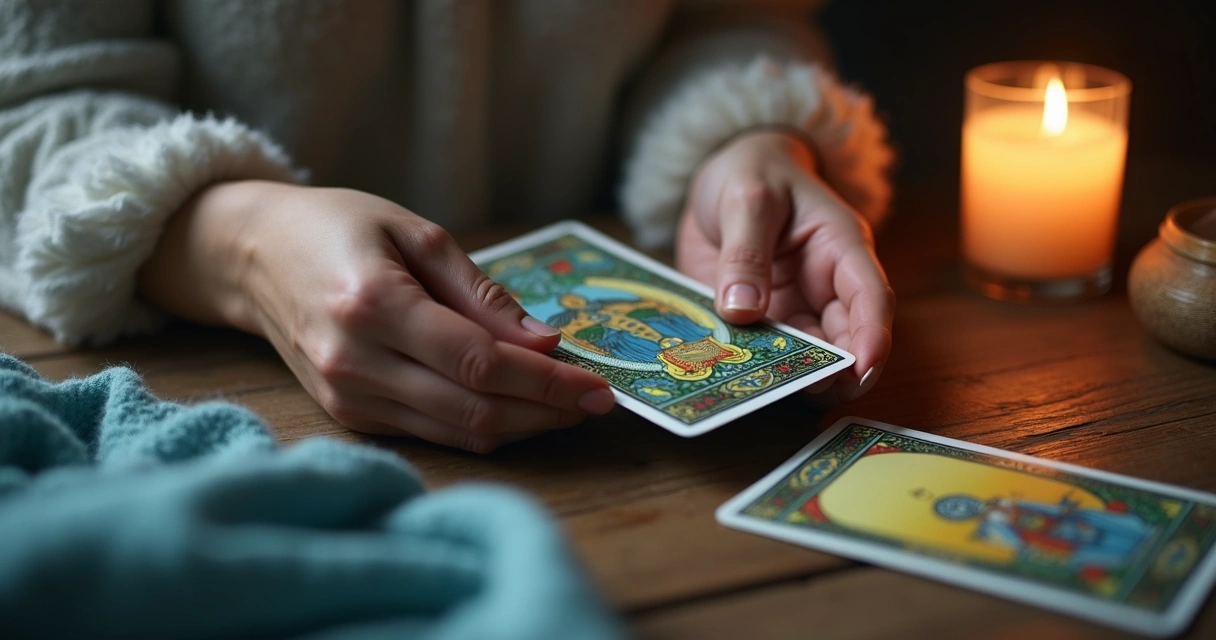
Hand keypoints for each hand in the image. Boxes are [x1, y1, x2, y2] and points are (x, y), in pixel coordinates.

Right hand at [138, 182, 614, 451]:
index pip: (480, 363)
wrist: (254, 257)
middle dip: (546, 413)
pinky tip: (517, 407)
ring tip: (568, 407)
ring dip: (522, 427)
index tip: (598, 388)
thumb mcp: (417, 233)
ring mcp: (347, 397)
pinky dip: (483, 426)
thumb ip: (482, 293)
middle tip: (598, 403)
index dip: (546, 383)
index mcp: (373, 305)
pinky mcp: (347, 415)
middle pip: (474, 410)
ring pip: (458, 433)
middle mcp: (355, 362)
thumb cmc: (339, 228)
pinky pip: (433, 433)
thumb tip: (547, 344)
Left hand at [677, 131, 893, 402]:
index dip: (872, 336)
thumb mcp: (748, 199)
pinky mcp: (762, 321)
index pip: (870, 297)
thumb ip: (746, 252)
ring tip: (774, 394)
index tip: (862, 369)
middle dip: (836, 371)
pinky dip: (759, 370)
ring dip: (796, 377)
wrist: (723, 174)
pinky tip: (741, 384)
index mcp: (840, 248)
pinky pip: (766, 353)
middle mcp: (824, 286)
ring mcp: (794, 308)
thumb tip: (742, 309)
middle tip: (813, 395)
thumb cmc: (752, 172)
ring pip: (808, 356)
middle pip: (844, 339)